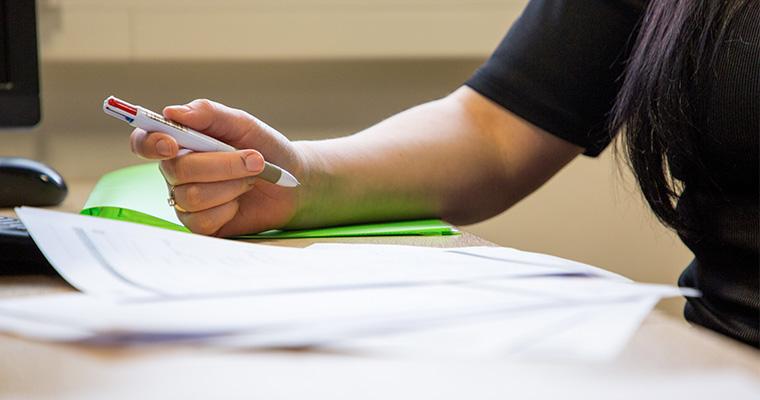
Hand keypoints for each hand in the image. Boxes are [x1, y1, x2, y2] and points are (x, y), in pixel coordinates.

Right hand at [130, 99, 305, 236]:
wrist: (291, 182)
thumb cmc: (265, 148)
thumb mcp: (242, 124)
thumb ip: (208, 114)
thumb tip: (172, 112)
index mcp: (180, 142)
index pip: (144, 142)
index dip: (149, 143)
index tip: (171, 143)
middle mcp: (176, 172)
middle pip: (177, 170)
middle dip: (223, 165)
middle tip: (255, 160)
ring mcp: (185, 200)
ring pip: (191, 196)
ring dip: (231, 185)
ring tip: (250, 180)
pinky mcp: (200, 225)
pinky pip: (201, 220)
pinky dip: (228, 208)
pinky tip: (239, 202)